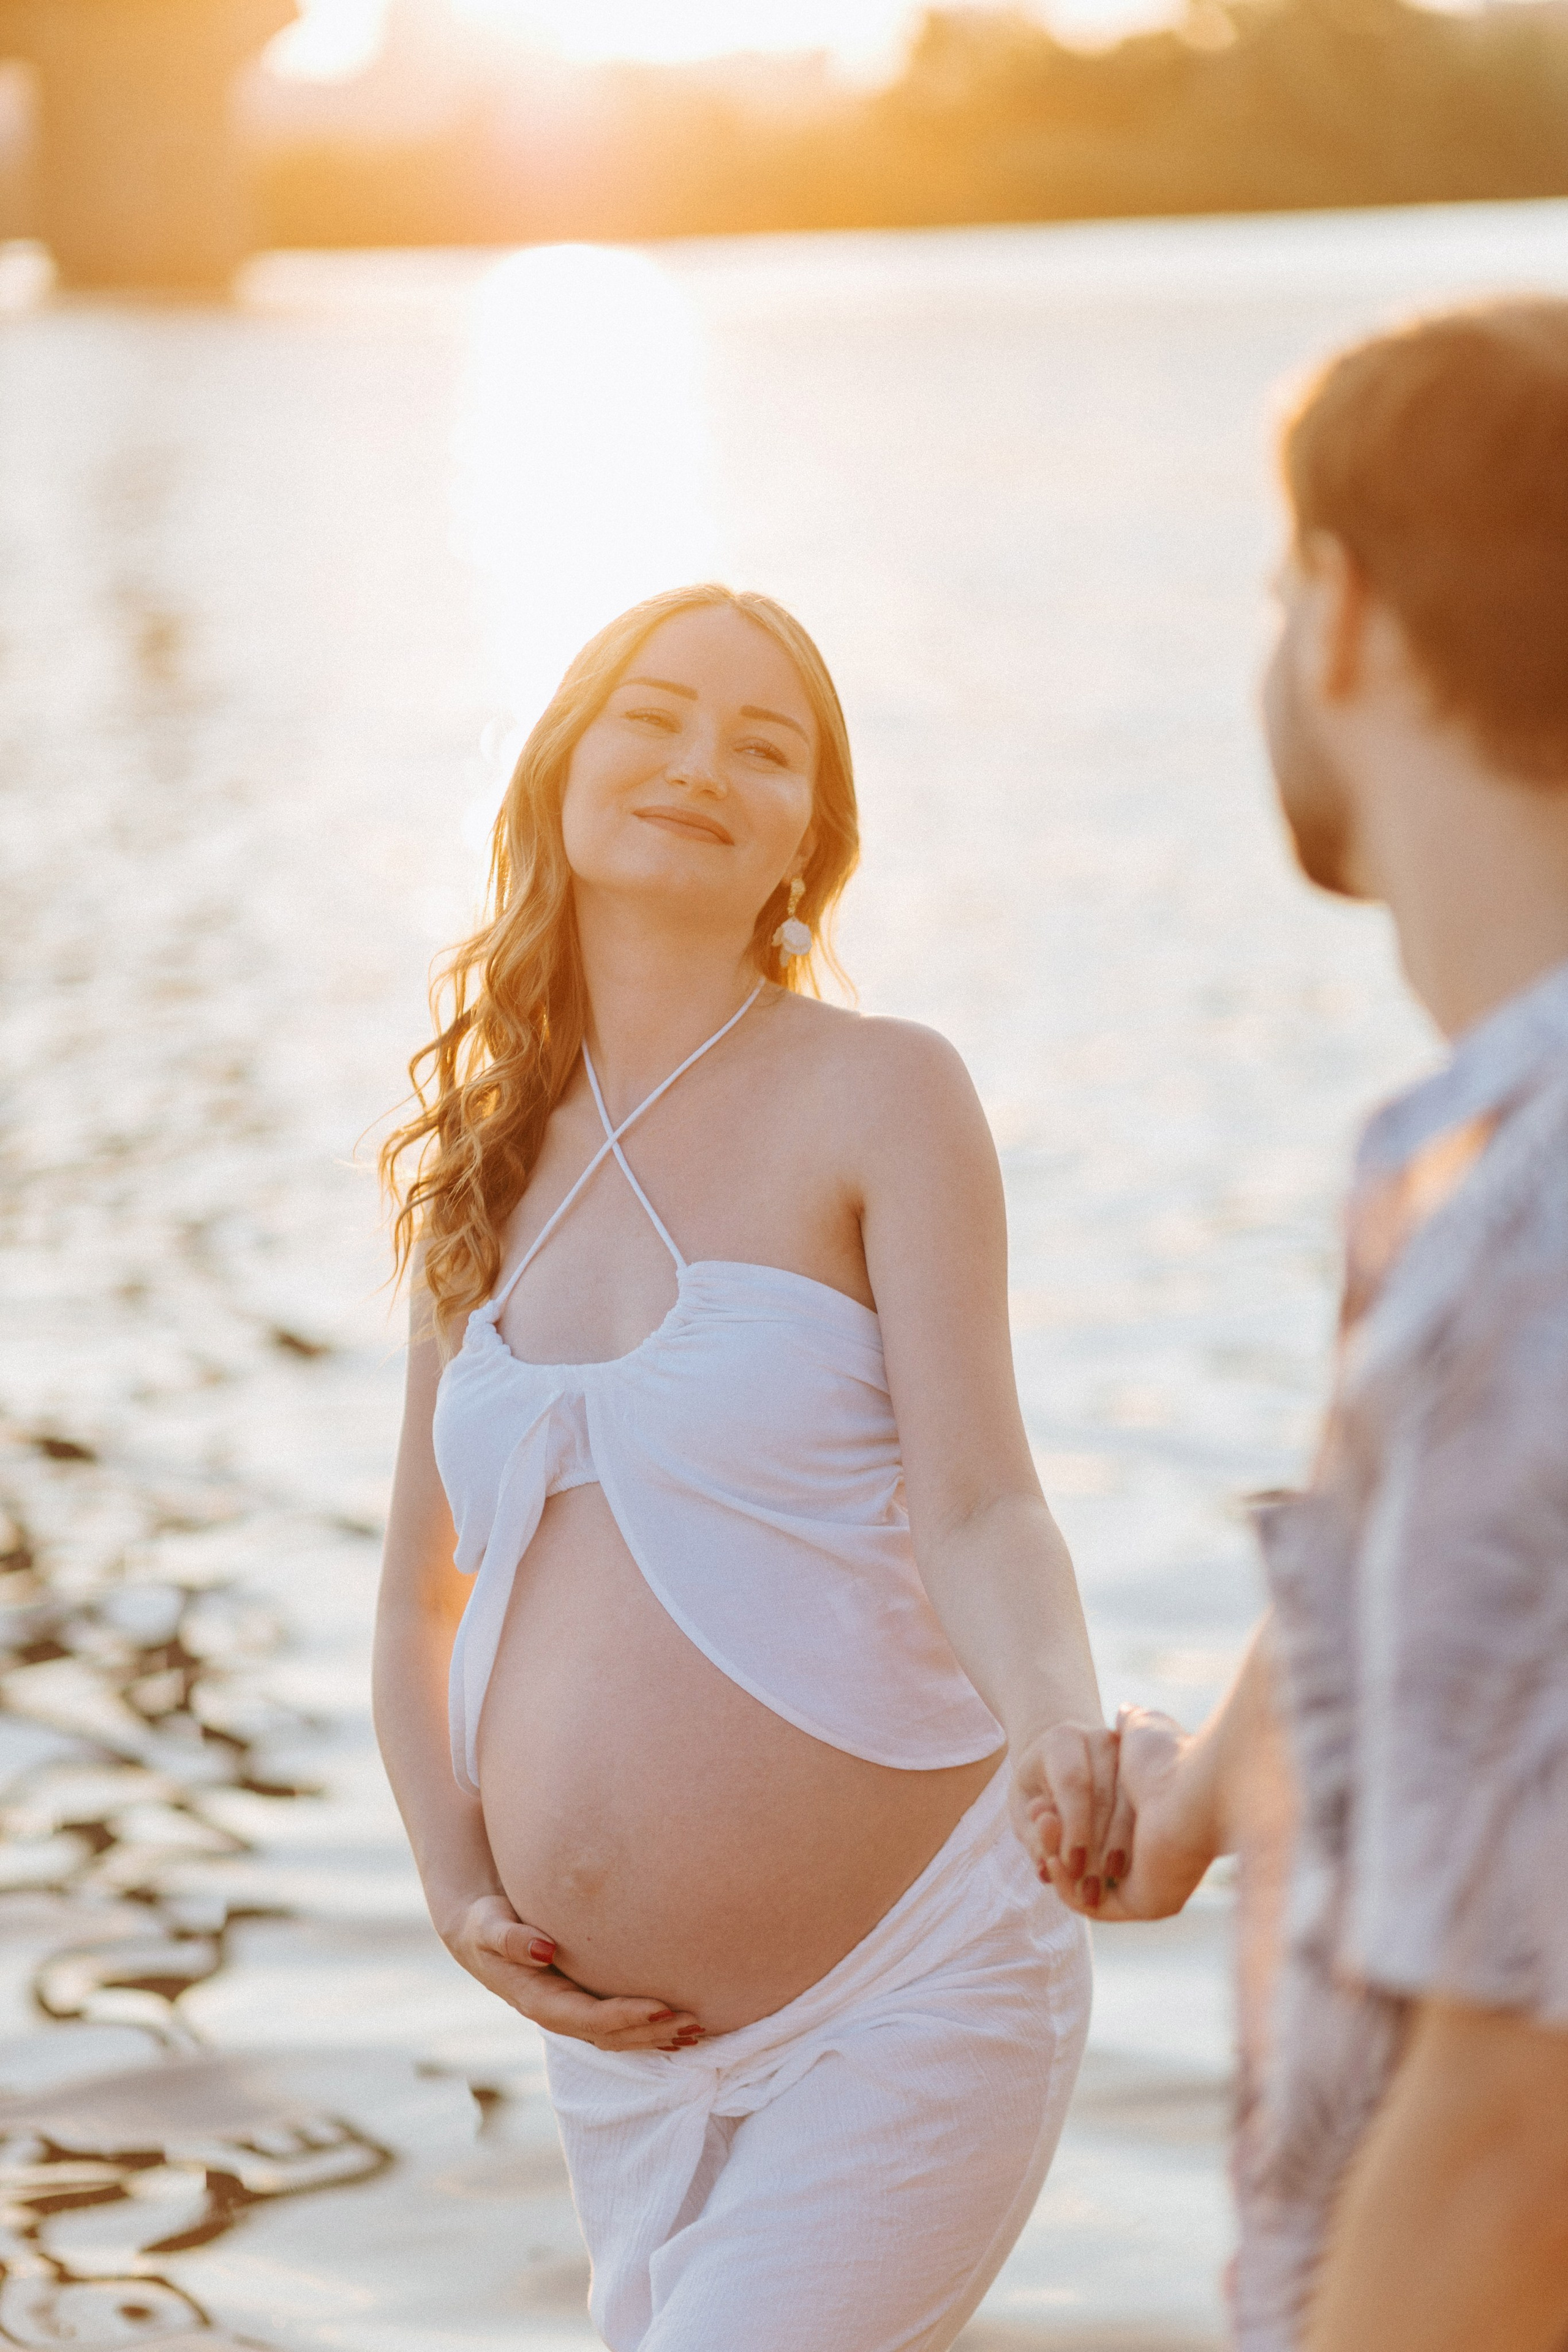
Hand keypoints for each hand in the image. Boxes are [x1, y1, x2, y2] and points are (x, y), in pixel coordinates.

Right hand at [443, 1893, 705, 2052]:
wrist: (477, 1933)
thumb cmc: (484, 1923)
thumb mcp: (489, 1926)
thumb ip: (511, 1938)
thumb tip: (543, 1948)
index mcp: (538, 2001)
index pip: (588, 2017)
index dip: (625, 2017)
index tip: (662, 2008)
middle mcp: (558, 2014)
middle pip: (610, 2035)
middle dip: (652, 2032)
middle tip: (695, 2022)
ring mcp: (571, 2012)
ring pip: (618, 2035)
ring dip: (656, 2037)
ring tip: (698, 2030)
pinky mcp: (581, 2001)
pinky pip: (618, 2023)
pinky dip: (649, 2028)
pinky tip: (678, 2025)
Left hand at [1009, 1718, 1127, 1911]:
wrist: (1064, 1757)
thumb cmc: (1039, 1789)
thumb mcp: (1023, 1807)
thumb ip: (1033, 1834)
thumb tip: (1048, 1861)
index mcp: (1063, 1740)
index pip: (1073, 1782)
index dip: (1074, 1828)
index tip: (1071, 1868)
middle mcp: (1100, 1740)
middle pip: (1105, 1797)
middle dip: (1096, 1848)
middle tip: (1089, 1891)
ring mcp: (1130, 1755)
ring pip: (1131, 1806)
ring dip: (1118, 1852)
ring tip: (1105, 1889)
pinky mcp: (1145, 1772)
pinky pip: (1145, 1812)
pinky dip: (1133, 1846)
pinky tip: (1123, 1874)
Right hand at [1058, 1705, 1211, 1922]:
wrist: (1198, 1787)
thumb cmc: (1169, 1758)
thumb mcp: (1140, 1733)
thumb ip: (1130, 1726)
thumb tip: (1124, 1713)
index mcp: (1150, 1821)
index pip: (1095, 1829)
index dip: (1062, 1816)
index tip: (1042, 1801)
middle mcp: (1150, 1855)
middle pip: (1085, 1858)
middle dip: (1054, 1837)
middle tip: (1038, 1815)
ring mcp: (1146, 1881)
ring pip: (1085, 1881)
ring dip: (1054, 1856)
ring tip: (1041, 1825)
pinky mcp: (1142, 1901)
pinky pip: (1092, 1906)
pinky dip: (1065, 1884)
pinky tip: (1052, 1856)